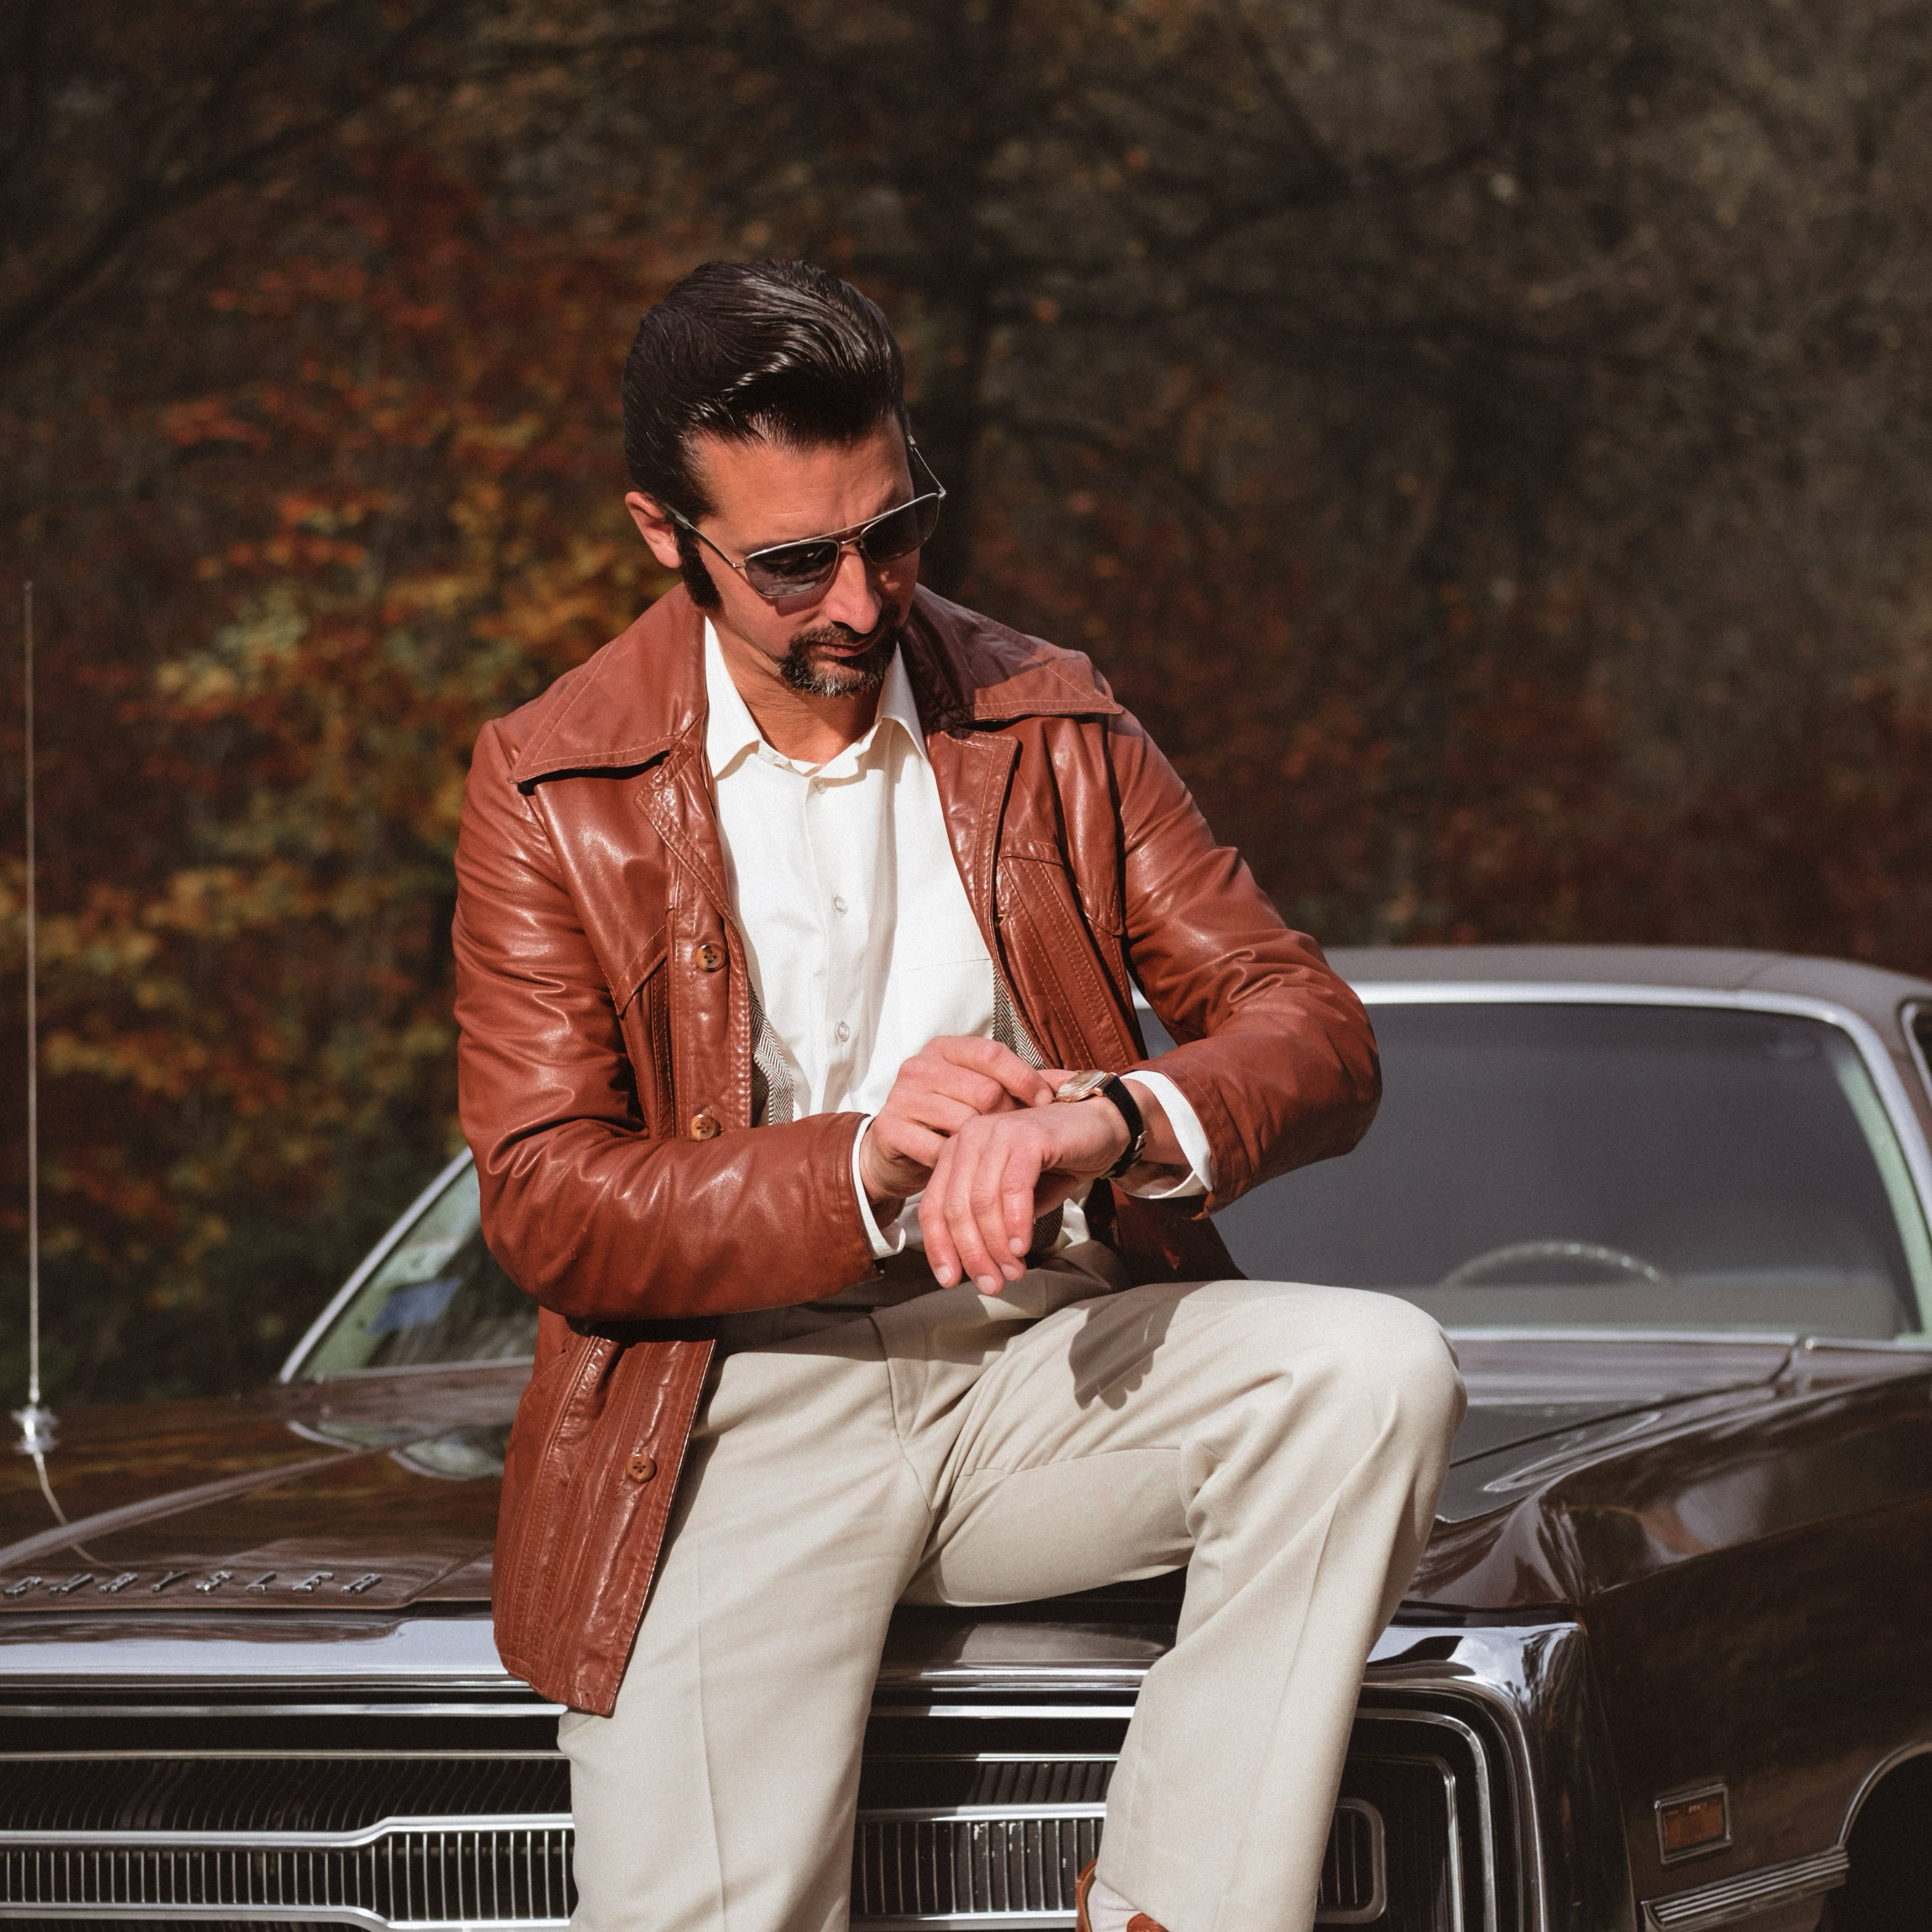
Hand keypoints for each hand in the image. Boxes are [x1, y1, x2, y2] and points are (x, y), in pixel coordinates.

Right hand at [858, 1037, 1056, 1209]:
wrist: (897, 1153)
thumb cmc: (950, 1120)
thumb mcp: (984, 1093)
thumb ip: (1025, 1084)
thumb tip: (1080, 1080)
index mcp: (945, 1049)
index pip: (992, 1053)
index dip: (1024, 1079)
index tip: (1045, 1104)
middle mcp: (920, 1065)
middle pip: (984, 1091)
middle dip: (1008, 1118)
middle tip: (1016, 1138)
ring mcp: (902, 1096)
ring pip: (965, 1123)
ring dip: (985, 1145)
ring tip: (991, 1154)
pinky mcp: (890, 1129)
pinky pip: (940, 1150)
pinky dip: (959, 1163)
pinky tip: (965, 1166)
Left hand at [918, 1079, 1130, 1293]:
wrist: (1101, 1128)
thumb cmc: (1056, 1162)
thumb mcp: (1013, 1198)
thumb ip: (990, 1222)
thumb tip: (974, 1265)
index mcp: (958, 1151)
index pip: (934, 1205)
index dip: (939, 1247)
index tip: (950, 1279)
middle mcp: (971, 1137)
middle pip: (957, 1208)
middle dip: (972, 1254)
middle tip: (991, 1283)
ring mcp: (998, 1132)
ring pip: (982, 1201)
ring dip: (996, 1245)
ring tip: (1012, 1270)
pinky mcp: (1028, 1135)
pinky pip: (1014, 1187)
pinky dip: (1015, 1222)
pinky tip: (1022, 1245)